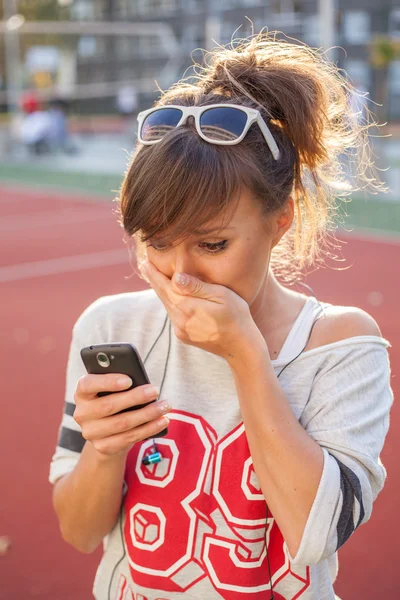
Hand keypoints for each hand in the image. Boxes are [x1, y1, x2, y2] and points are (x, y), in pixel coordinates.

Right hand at [73, 374, 170, 457]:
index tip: (129, 379)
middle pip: (109, 406)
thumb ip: (121, 382)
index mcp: (82, 393)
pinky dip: (150, 428)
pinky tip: (163, 420)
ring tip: (165, 406)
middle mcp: (81, 413)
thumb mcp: (113, 388)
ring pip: (122, 423)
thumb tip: (142, 383)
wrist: (107, 430)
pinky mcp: (103, 447)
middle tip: (155, 391)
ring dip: (148, 414)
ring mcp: (90, 432)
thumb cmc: (114, 398)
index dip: (107, 382)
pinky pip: (129, 438)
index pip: (87, 384)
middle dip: (135, 397)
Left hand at [142, 261, 260, 360]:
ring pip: (167, 306)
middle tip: (144, 266)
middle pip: (163, 296)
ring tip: (155, 278)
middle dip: (154, 280)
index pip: (165, 286)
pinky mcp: (184, 336)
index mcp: (188, 307)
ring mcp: (181, 330)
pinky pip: (173, 316)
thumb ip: (197, 287)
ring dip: (161, 292)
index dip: (154, 274)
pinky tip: (171, 297)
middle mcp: (180, 320)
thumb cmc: (236, 316)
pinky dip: (170, 304)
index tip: (145, 262)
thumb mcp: (221, 295)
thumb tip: (176, 277)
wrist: (241, 346)